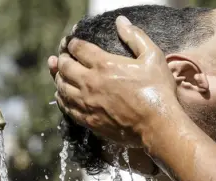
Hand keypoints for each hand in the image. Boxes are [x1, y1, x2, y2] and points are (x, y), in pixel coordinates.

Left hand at [48, 16, 180, 146]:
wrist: (157, 125)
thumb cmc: (158, 90)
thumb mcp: (152, 57)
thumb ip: (135, 37)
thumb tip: (121, 22)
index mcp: (104, 64)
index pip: (78, 48)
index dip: (72, 43)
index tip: (72, 43)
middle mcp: (90, 82)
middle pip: (65, 67)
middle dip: (61, 59)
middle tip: (61, 57)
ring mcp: (87, 103)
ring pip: (62, 87)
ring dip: (58, 78)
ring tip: (59, 74)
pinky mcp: (89, 120)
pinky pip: (67, 108)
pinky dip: (62, 99)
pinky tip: (63, 97)